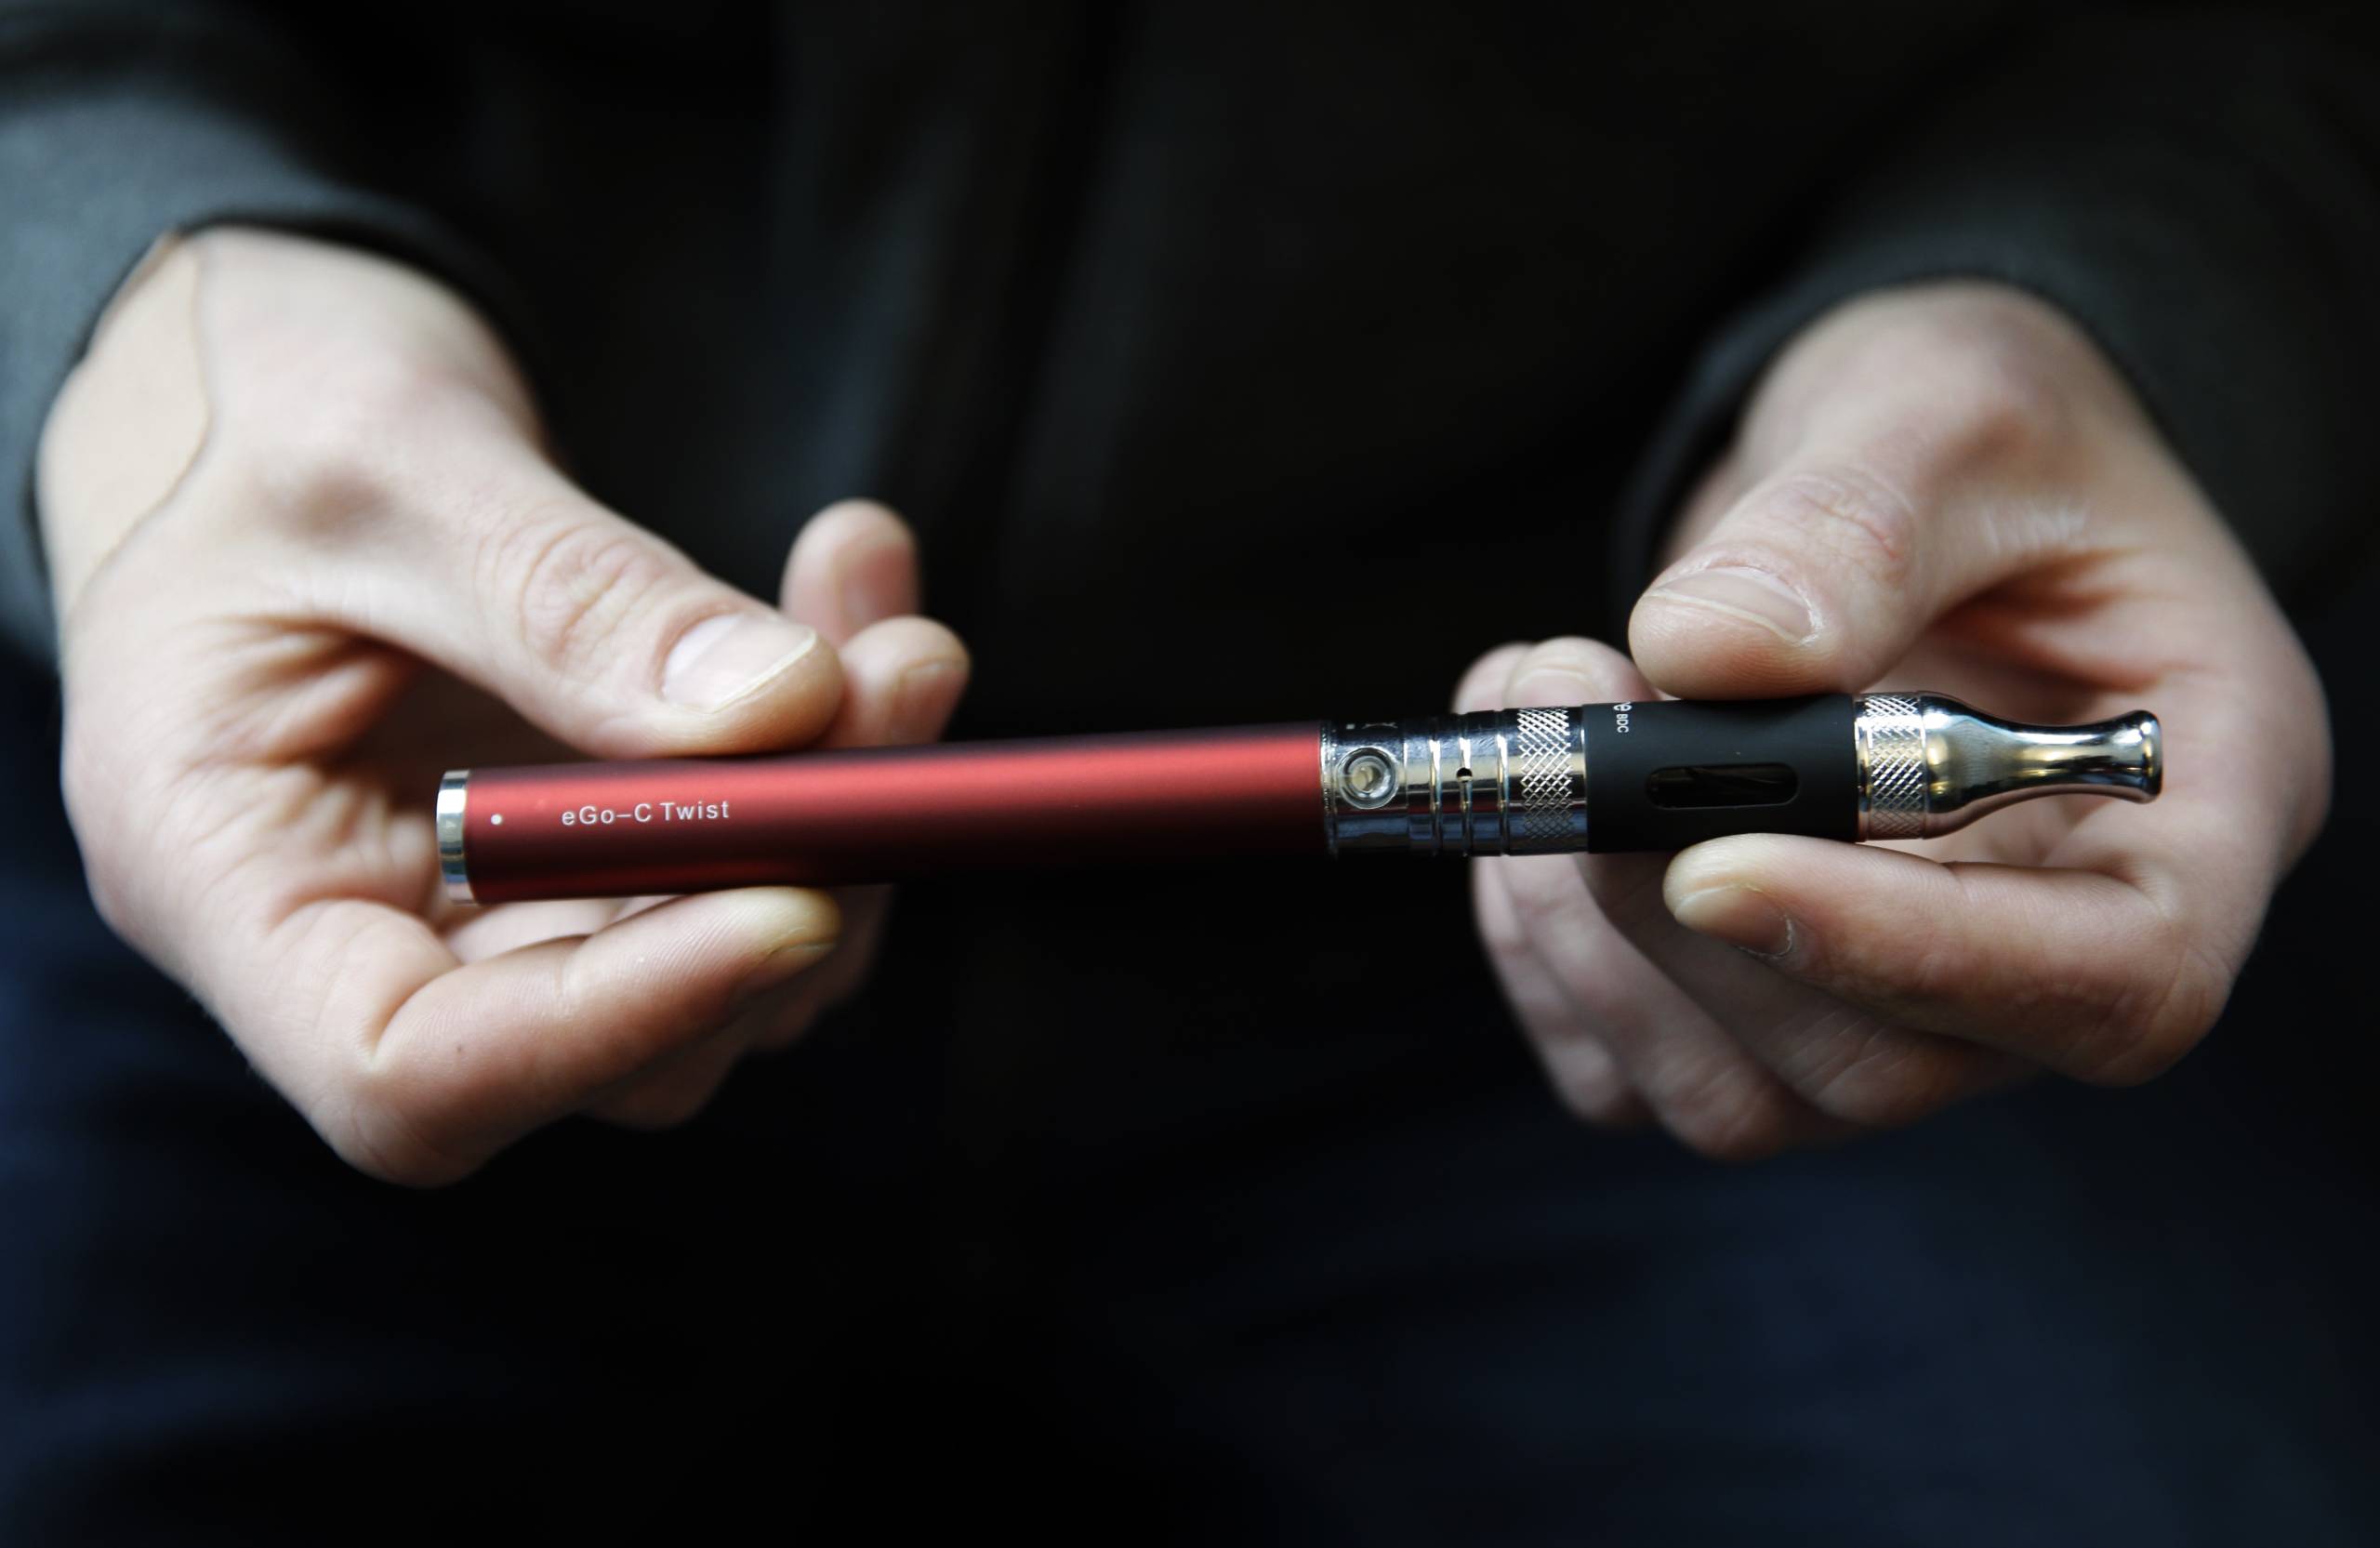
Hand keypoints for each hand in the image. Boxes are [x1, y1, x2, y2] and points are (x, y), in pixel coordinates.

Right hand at [39, 228, 967, 1183]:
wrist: (260, 364)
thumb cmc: (255, 400)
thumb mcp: (384, 460)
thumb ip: (568, 596)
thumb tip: (786, 708)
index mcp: (222, 878)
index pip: (409, 1070)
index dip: (618, 1020)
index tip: (795, 902)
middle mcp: (358, 932)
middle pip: (608, 1035)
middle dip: (787, 877)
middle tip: (899, 683)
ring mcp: (486, 905)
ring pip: (712, 956)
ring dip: (840, 808)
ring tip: (891, 626)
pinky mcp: (592, 849)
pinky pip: (743, 859)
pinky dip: (828, 745)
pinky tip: (855, 593)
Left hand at [1463, 283, 2328, 1157]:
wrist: (1902, 464)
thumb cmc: (1988, 435)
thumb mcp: (1955, 409)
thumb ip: (1854, 524)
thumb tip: (1706, 657)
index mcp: (2193, 809)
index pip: (2110, 984)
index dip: (1908, 955)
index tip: (1712, 859)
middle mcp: (2058, 935)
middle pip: (1888, 1062)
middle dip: (1681, 913)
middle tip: (1574, 711)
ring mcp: (1907, 992)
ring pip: (1740, 1092)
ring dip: (1586, 931)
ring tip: (1541, 712)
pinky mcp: (1765, 997)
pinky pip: (1630, 1066)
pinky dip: (1541, 953)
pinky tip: (1530, 803)